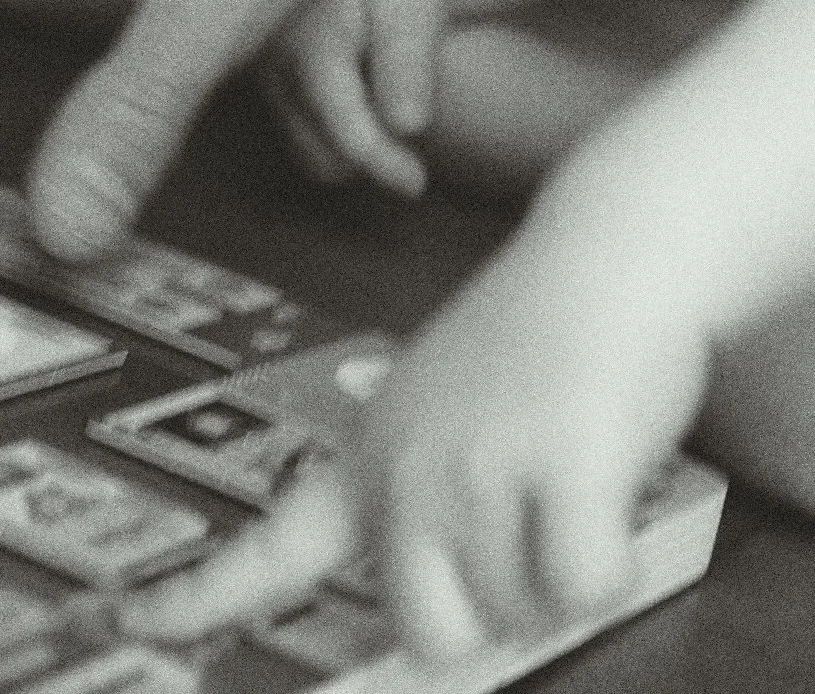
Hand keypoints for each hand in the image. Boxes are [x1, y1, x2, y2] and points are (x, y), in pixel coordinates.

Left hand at [125, 215, 710, 663]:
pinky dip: (613, 561)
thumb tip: (455, 611)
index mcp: (374, 449)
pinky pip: (586, 587)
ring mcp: (479, 469)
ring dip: (564, 567)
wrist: (615, 245)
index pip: (271, 545)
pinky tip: (612, 487)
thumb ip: (426, 491)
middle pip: (434, 631)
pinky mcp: (560, 468)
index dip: (201, 598)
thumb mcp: (452, 401)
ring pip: (524, 611)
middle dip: (496, 607)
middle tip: (534, 528)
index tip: (137, 619)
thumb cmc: (552, 324)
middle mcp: (410, 467)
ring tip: (574, 465)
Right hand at [266, 0, 517, 199]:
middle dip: (368, 155)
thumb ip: (408, 62)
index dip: (384, 164)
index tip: (418, 184)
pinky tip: (365, 91)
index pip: (343, 133)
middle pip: (320, 152)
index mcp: (308, 45)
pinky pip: (300, 127)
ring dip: (350, 142)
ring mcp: (262, 71)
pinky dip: (335, 125)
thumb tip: (408, 125)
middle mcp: (271, 62)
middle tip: (413, 146)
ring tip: (391, 104)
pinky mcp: (264, 74)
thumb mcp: (416, 4)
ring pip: (307, 146)